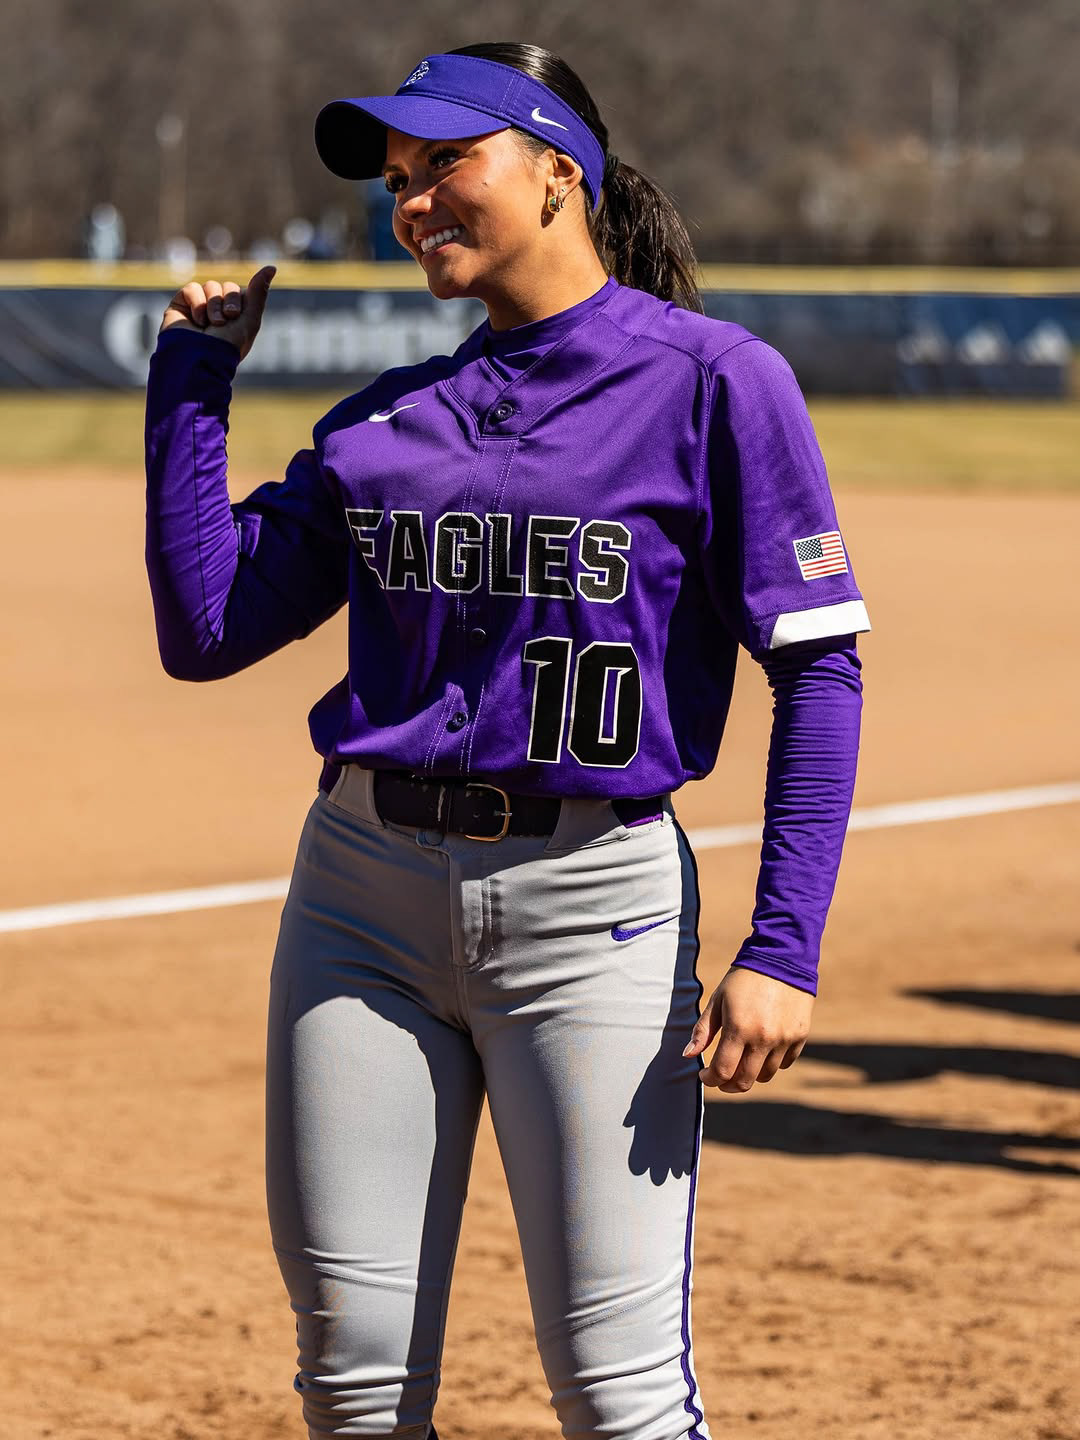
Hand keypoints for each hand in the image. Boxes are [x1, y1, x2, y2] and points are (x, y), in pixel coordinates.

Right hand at [159, 265, 275, 360]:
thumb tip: (271, 267)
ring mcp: (199, 308)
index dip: (238, 300)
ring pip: (210, 286)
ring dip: (212, 305)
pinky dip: (196, 302)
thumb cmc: (227, 345)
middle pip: (226, 287)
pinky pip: (191, 288)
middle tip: (223, 321)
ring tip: (210, 325)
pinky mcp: (180, 306)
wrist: (198, 357)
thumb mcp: (250, 319)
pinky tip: (197, 321)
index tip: (235, 317)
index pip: (240, 292)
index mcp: (235, 318)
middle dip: (226, 302)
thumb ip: (259, 292)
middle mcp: (218, 312)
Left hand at [683, 966, 812, 1092]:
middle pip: (744, 1081)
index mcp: (739, 1028)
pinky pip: (784, 1063)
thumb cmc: (743, 979)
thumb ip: (703, 1030)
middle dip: (728, 1085)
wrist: (782, 958)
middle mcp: (763, 1038)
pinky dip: (772, 1063)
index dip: (710, 1079)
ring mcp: (784, 1039)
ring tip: (741, 1061)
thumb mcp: (718, 1000)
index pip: (722, 1071)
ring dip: (750, 1074)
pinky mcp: (800, 1036)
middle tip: (721, 1078)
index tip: (705, 1075)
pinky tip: (762, 1050)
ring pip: (765, 1075)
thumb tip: (688, 1055)